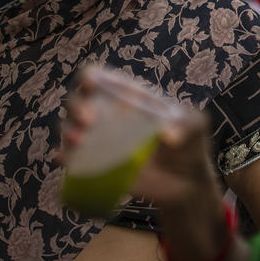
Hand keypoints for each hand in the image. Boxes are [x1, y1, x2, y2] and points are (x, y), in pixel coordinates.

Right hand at [61, 69, 222, 227]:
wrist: (188, 182)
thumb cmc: (189, 143)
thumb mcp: (196, 126)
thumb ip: (187, 124)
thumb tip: (170, 137)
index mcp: (125, 98)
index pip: (98, 79)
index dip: (90, 78)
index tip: (91, 85)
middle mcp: (106, 116)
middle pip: (75, 101)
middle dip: (76, 107)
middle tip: (89, 121)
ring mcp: (98, 142)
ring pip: (68, 128)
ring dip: (67, 131)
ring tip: (78, 141)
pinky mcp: (96, 167)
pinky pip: (72, 160)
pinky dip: (63, 158)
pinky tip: (63, 159)